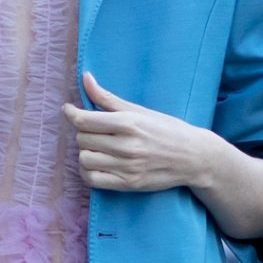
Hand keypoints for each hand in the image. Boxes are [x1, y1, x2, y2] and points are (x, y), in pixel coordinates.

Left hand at [63, 69, 206, 192]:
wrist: (193, 157)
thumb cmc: (167, 129)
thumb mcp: (140, 110)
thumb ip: (108, 98)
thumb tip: (85, 78)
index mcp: (129, 123)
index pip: (84, 120)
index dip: (71, 114)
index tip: (69, 110)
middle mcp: (127, 146)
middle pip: (82, 139)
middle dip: (83, 132)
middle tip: (93, 130)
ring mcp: (127, 167)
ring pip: (84, 159)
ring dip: (85, 151)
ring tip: (96, 147)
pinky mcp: (128, 184)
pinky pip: (92, 180)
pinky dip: (87, 172)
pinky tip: (95, 164)